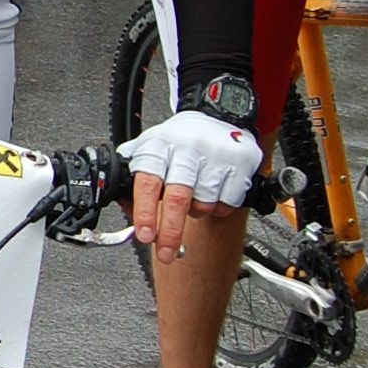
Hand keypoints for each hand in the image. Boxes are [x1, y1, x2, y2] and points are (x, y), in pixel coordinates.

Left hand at [118, 109, 262, 261]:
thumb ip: (135, 178)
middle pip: (178, 199)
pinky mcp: (240, 163)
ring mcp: (215, 155)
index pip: (148, 182)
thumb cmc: (180, 138)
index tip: (145, 235)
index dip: (145, 212)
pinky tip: (213, 191)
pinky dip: (218, 208)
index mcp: (159, 146)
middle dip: (170, 232)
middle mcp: (186, 149)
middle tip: (166, 253)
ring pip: (203, 204)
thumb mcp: (150, 149)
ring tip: (193, 197)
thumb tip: (128, 212)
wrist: (218, 113)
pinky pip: (226, 203)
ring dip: (196, 213)